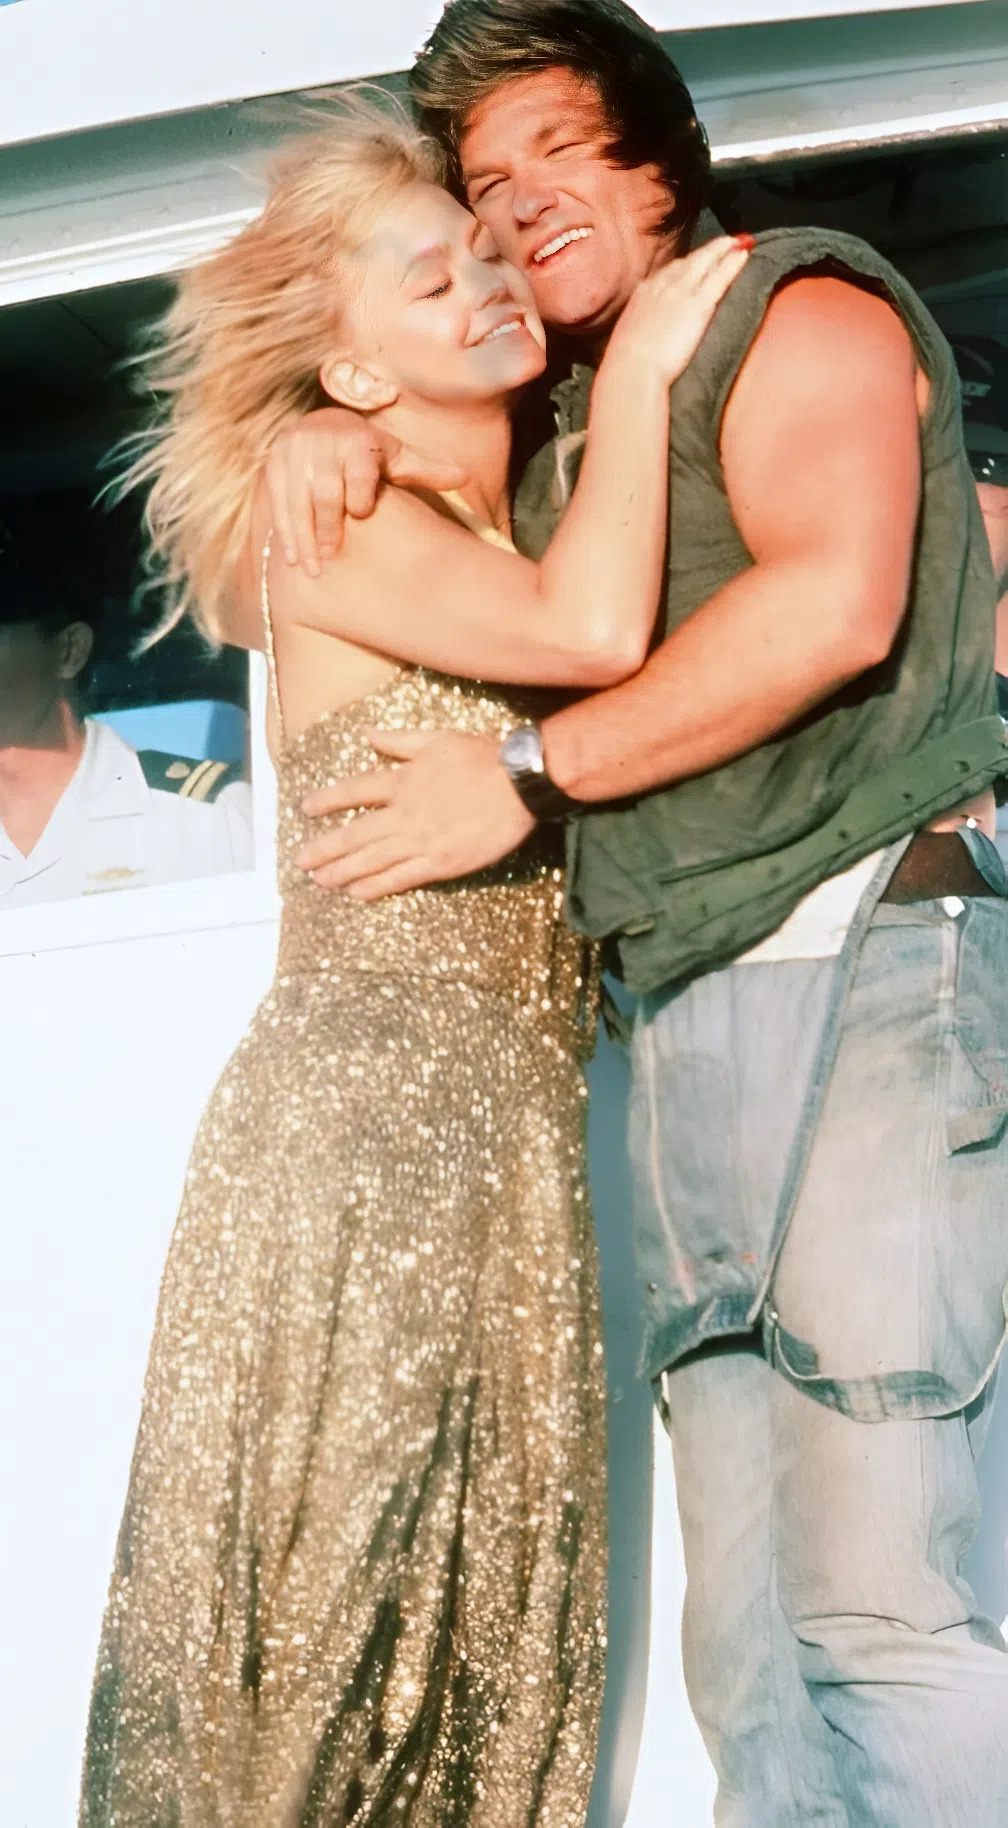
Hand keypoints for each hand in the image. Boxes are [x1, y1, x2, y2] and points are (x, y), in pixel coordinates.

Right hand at [264, 408, 468, 574]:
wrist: (324, 427)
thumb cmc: (371, 453)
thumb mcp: (400, 458)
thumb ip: (428, 470)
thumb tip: (464, 476)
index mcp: (358, 439)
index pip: (358, 468)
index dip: (359, 491)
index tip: (361, 512)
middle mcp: (322, 440)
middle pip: (324, 489)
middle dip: (328, 524)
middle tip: (332, 556)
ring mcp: (294, 451)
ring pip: (296, 499)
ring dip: (303, 537)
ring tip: (311, 569)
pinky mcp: (273, 463)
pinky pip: (276, 500)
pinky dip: (284, 531)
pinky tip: (291, 558)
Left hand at [295, 729, 535, 898]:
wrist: (519, 784)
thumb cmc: (482, 757)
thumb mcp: (437, 739)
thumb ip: (399, 742)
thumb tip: (367, 735)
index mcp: (403, 781)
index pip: (354, 791)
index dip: (328, 801)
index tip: (306, 809)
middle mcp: (405, 813)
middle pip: (355, 834)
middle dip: (325, 848)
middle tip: (300, 861)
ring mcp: (421, 841)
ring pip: (371, 860)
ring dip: (342, 872)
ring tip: (320, 881)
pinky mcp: (440, 863)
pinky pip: (400, 878)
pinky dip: (376, 887)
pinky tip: (356, 893)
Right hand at [607, 234, 751, 387]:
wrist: (631, 369)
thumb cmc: (626, 364)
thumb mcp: (628, 337)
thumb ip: (639, 329)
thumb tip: (642, 337)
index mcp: (643, 294)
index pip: (668, 272)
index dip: (686, 265)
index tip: (697, 261)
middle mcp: (661, 286)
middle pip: (688, 261)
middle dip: (708, 250)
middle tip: (727, 242)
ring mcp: (680, 293)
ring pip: (705, 262)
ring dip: (723, 249)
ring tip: (741, 242)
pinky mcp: (697, 305)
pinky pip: (719, 278)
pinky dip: (733, 264)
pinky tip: (744, 254)